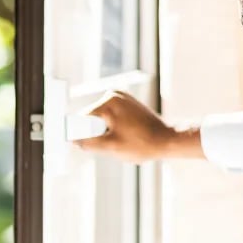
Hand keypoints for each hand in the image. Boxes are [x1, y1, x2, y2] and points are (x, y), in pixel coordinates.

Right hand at [74, 90, 198, 163]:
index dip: (82, 133)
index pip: (83, 118)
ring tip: (122, 139)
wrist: (168, 140)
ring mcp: (123, 98)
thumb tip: (74, 141)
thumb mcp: (111, 147)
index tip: (88, 143)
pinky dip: (114, 128)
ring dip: (106, 131)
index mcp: (108, 101)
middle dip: (97, 133)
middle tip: (112, 143)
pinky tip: (126, 135)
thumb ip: (89, 143)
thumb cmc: (142, 143)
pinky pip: (112, 117)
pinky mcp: (129, 104)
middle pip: (92, 118)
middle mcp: (114, 95)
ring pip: (102, 119)